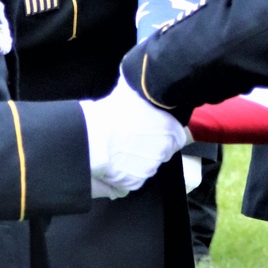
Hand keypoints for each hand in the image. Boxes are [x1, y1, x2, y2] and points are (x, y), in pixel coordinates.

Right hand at [80, 75, 187, 199]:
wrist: (90, 137)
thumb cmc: (110, 112)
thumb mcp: (131, 92)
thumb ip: (145, 95)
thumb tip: (147, 85)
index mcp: (169, 130)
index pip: (177, 137)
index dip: (164, 133)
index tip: (151, 130)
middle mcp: (163, 151)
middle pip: (163, 151)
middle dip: (152, 146)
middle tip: (133, 137)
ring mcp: (149, 168)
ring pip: (149, 165)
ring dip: (140, 159)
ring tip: (122, 148)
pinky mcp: (135, 182)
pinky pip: (136, 177)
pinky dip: (129, 172)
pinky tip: (116, 161)